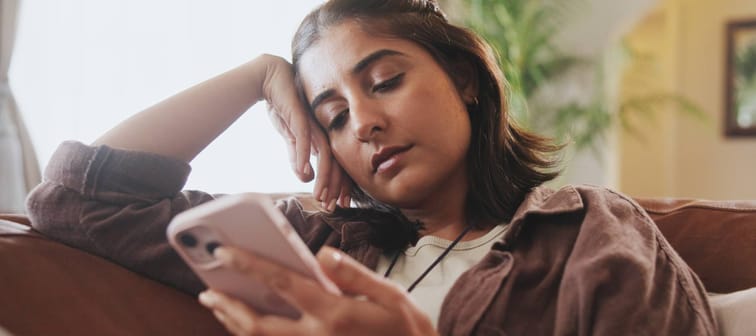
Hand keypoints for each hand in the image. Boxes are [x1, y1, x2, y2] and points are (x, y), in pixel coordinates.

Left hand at [198, 246, 436, 335]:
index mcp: (334, 313)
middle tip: (207, 287)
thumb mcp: (391, 296)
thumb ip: (355, 274)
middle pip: (259, 324)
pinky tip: (243, 323)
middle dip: (228, 304)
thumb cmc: (405, 330)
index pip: (283, 283)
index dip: (249, 265)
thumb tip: (323, 255)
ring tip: (215, 302)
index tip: (224, 251)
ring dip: (233, 322)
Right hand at [258, 54, 350, 209]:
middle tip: (333, 207)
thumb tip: (305, 177)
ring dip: (324, 177)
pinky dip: (305, 156)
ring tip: (320, 195)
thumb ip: (297, 156)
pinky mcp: (301, 115)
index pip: (338, 164)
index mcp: (325, 135)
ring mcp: (315, 123)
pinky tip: (304, 172)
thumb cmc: (283, 106)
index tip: (339, 204)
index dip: (340, 185)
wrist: (271, 78)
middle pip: (337, 162)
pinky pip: (305, 138)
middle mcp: (324, 130)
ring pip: (325, 154)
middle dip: (335, 186)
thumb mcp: (290, 136)